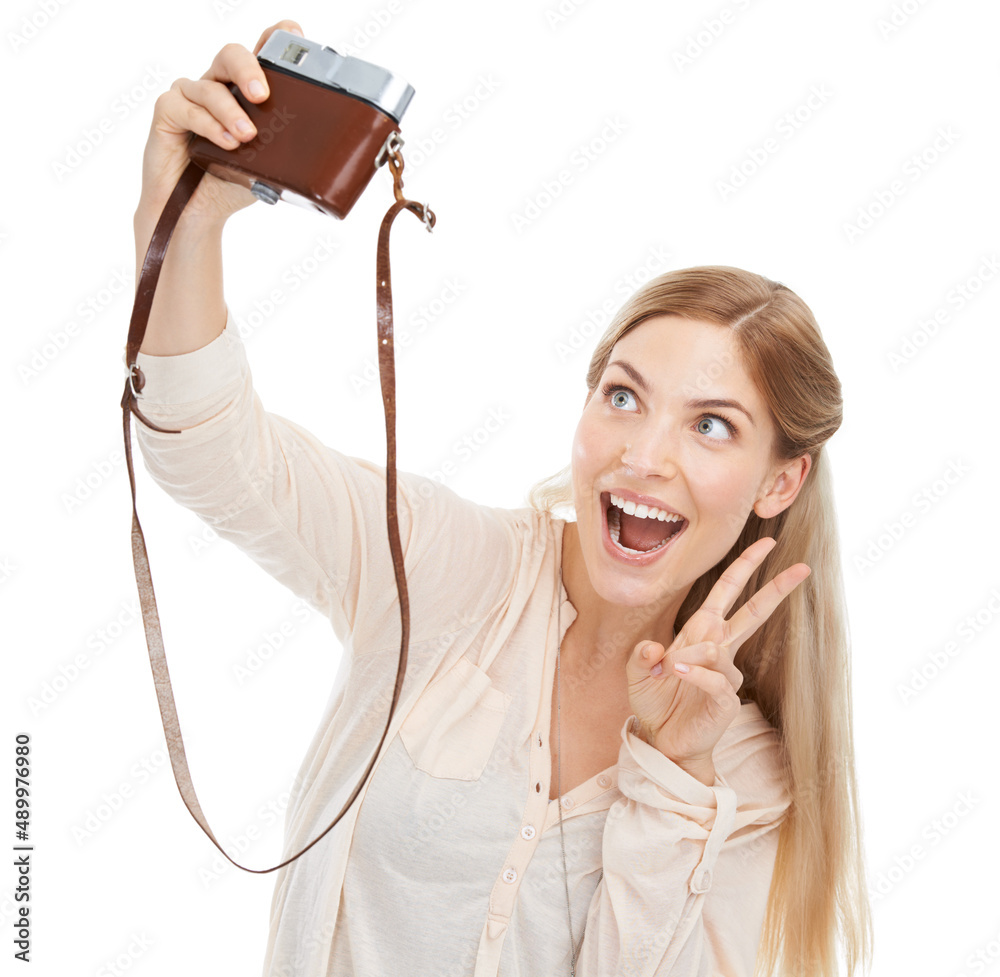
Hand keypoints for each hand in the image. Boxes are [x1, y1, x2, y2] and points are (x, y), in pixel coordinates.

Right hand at [135, 19, 303, 230]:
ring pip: (210, 86)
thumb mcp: (267, 169)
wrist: (197, 213)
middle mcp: (218, 87)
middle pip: (231, 55)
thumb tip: (319, 162)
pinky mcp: (168, 112)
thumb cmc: (231, 186)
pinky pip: (186, 107)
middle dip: (248, 70)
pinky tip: (225, 142)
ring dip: (230, 110)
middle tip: (262, 96)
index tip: (294, 35)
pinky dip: (207, 124)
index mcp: (245, 94)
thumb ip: (285, 155)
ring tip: (246, 136)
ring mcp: (191, 97)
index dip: (276, 38)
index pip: (260, 52)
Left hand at [626, 537, 809, 777]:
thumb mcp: (637, 672)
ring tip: (671, 669)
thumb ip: (641, 654)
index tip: (766, 543)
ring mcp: (726, 674)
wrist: (663, 740)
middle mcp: (718, 649)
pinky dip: (695, 674)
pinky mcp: (726, 700)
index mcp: (701, 632)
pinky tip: (678, 673)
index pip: (727, 593)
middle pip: (752, 612)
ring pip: (717, 650)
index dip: (745, 568)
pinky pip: (714, 679)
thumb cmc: (655, 702)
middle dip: (775, 588)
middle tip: (802, 567)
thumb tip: (655, 647)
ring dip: (691, 656)